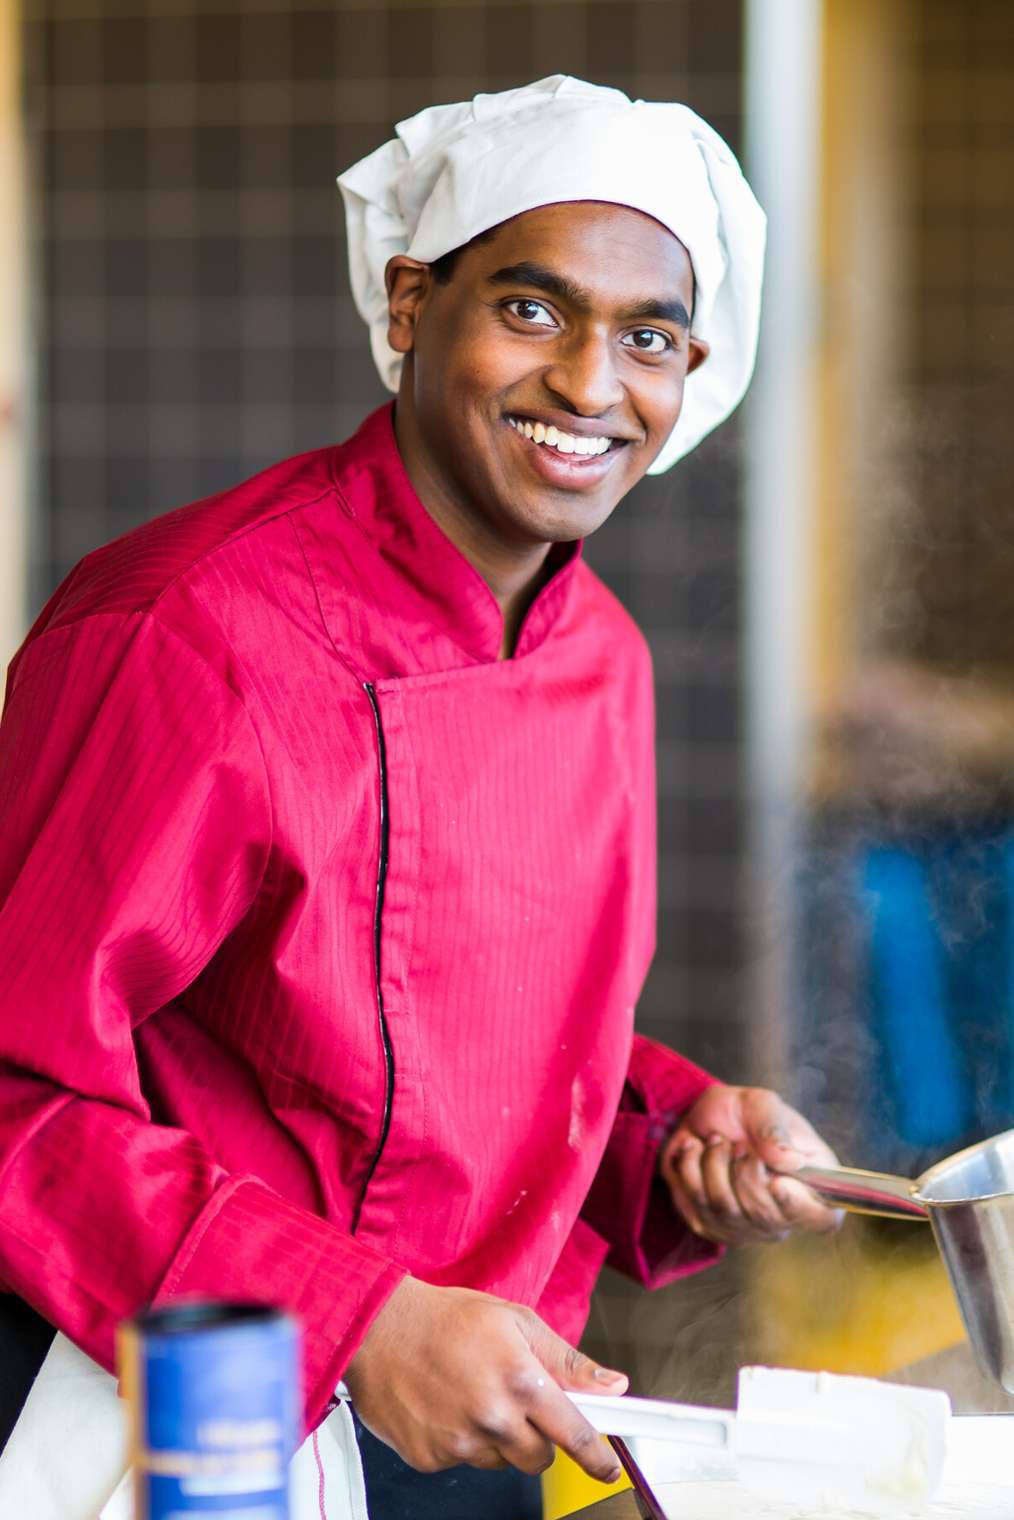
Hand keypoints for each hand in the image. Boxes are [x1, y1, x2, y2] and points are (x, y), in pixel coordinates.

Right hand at [344, 1275, 627, 1481]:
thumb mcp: (515, 1321)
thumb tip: (612, 1384)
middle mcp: (493, 1418)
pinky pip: (463, 1462)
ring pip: (500, 1461)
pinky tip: (446, 1406)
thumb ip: (566, 1360)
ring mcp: (460, 1443)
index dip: (597, 1457)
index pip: (574, 1435)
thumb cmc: (446, 1318)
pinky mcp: (430, 1459)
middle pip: (539, 1458)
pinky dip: (461, 1441)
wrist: (377, 1327)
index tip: (607, 1468)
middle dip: (536, 1436)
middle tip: (514, 1401)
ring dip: (496, 1438)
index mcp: (521, 1381)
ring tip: (472, 1395)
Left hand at [659, 1084, 842, 1245]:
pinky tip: (696, 1152)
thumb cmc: (743, 1112)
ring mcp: (749, 1227)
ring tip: (716, 1142)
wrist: (703, 1118)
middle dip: (743, 1170)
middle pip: (765, 1217)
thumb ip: (774, 1128)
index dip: (801, 1208)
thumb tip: (790, 1161)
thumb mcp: (761, 1105)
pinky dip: (690, 1171)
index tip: (777, 1183)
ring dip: (714, 1165)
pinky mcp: (714, 1228)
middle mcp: (785, 1214)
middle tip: (736, 1143)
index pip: (822, 1218)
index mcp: (813, 1183)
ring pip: (727, 1211)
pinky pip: (697, 1208)